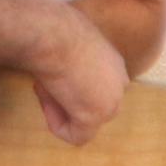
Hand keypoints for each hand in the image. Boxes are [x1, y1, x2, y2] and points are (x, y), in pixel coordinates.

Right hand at [26, 4, 129, 143]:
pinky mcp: (94, 116)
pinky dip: (57, 126)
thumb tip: (58, 74)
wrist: (50, 32)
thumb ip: (72, 61)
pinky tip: (47, 103)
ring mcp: (110, 103)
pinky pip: (76, 136)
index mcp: (114, 64)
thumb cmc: (51, 28)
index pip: (94, 86)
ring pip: (84, 121)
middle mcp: (119, 84)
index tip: (52, 69)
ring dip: (59, 107)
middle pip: (90, 104)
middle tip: (46, 80)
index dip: (67, 82)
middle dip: (65, 97)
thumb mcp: (67, 42)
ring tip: (46, 85)